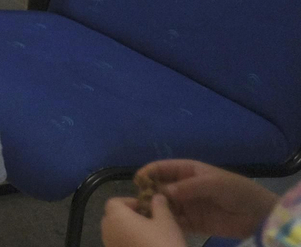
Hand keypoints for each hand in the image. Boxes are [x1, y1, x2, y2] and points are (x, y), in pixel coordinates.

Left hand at [101, 195, 184, 246]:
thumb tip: (157, 196)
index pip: (113, 202)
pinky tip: (142, 244)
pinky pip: (116, 244)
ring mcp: (109, 245)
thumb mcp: (166, 222)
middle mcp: (107, 230)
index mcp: (116, 217)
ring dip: (126, 229)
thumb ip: (160, 207)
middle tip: (146, 220)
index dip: (128, 202)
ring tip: (146, 233)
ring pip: (114, 232)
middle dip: (127, 215)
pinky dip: (125, 241)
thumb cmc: (162, 243)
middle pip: (111, 216)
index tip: (144, 207)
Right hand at [140, 160, 275, 238]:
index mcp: (188, 171)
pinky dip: (166, 224)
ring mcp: (188, 205)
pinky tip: (160, 226)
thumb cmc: (237, 191)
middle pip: (160, 188)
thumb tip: (163, 191)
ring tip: (147, 216)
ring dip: (156, 209)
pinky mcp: (193, 223)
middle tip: (140, 202)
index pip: (163, 168)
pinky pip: (175, 222)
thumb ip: (188, 187)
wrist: (259, 215)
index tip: (137, 180)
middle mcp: (184, 187)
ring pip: (165, 205)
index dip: (149, 172)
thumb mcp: (214, 183)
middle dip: (149, 193)